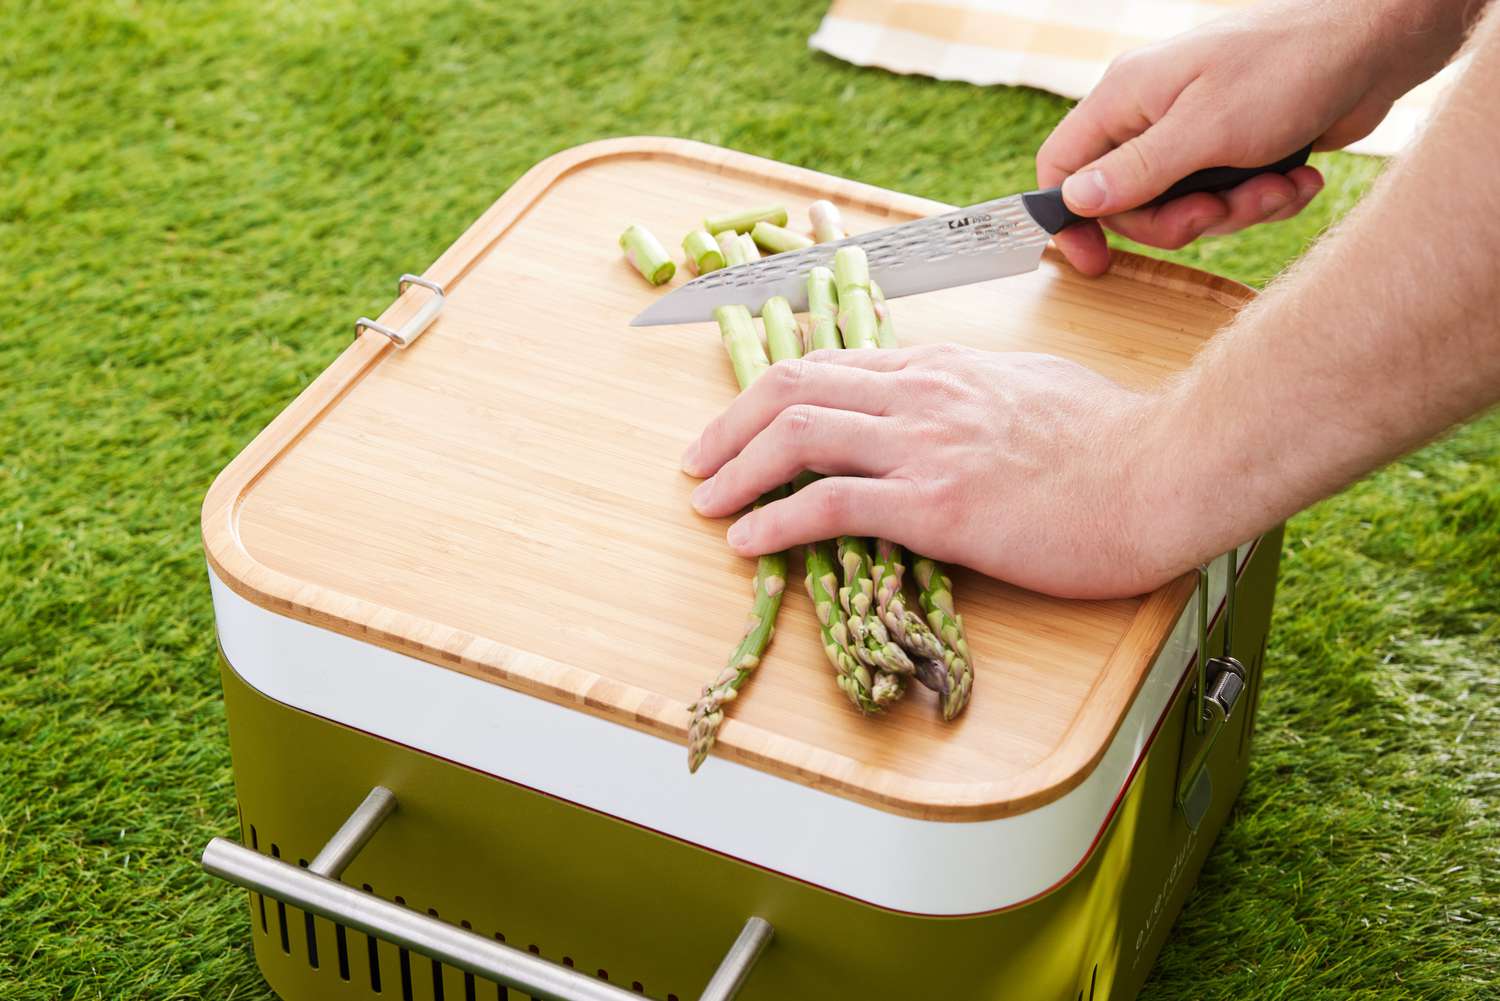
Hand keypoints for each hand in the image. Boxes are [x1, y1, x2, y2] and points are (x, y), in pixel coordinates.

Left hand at [680, 345, 1180, 599]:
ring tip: (706, 504)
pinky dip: (774, 523)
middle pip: (794, 388)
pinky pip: (829, 506)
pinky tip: (747, 542)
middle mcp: (922, 392)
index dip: (774, 394)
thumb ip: (978, 392)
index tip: (743, 423)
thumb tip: (953, 404)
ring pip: (797, 436)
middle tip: (700, 462)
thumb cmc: (1116, 439)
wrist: (1165, 471)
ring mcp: (925, 445)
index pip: (833, 363)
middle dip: (730, 426)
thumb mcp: (1034, 387)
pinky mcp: (935, 505)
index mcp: (943, 366)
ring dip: (736, 470)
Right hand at [1038, 0, 1464, 274]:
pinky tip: (1298, 178)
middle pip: (1129, 203)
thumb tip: (1075, 202)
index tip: (1096, 262)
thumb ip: (1136, 171)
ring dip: (1235, 212)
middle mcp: (1150, 115)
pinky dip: (1263, 200)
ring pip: (1183, 208)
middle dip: (1180, 220)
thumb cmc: (1289, 69)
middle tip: (1217, 210)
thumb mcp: (1206, 130)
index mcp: (1125, 98)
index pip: (1063, 166)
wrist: (1377, 44)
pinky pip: (1227, 200)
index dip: (1071, 219)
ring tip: (1277, 186)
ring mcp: (1193, 132)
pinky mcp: (1234, 148)